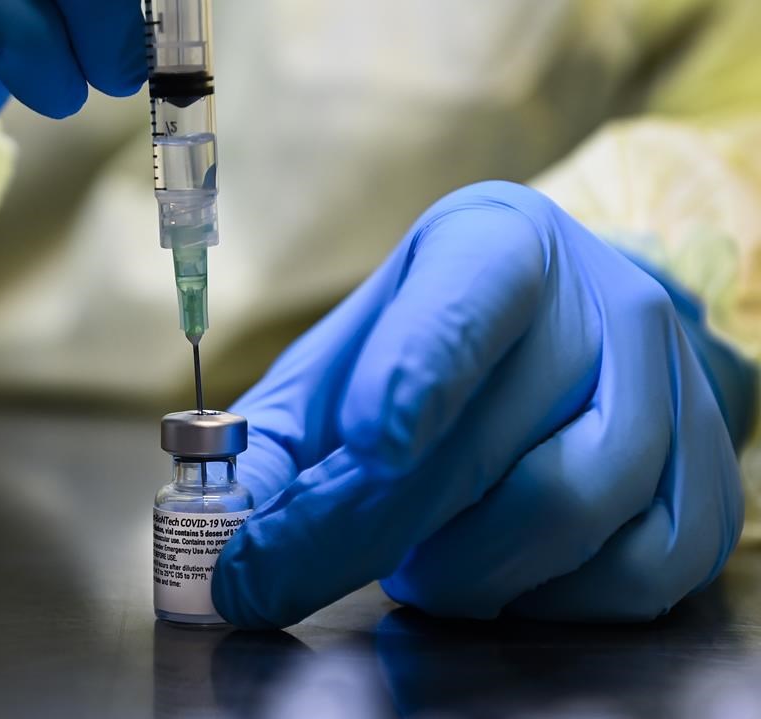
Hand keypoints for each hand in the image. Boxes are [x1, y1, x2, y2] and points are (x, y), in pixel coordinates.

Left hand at [212, 181, 753, 628]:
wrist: (566, 338)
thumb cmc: (429, 350)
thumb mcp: (346, 361)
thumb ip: (278, 441)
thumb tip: (222, 533)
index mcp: (498, 250)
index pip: (472, 297)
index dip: (424, 368)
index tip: (370, 439)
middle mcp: (600, 307)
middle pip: (491, 440)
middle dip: (365, 529)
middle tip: (273, 577)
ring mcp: (670, 390)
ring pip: (567, 508)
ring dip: (461, 568)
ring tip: (411, 564)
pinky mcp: (706, 475)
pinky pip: (632, 573)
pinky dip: (542, 598)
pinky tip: (494, 574)